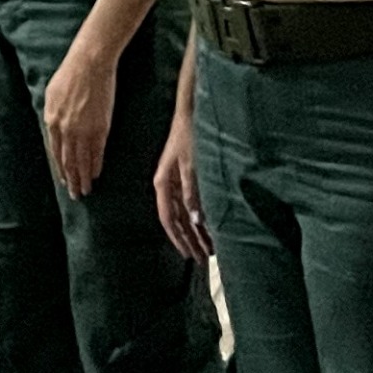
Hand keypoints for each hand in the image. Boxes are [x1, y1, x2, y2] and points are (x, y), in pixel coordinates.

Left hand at [42, 34, 119, 198]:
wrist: (90, 64)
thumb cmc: (70, 74)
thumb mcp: (51, 95)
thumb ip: (52, 115)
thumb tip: (54, 129)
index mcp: (51, 121)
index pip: (55, 152)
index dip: (60, 168)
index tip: (64, 180)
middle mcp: (65, 130)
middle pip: (67, 161)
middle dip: (71, 180)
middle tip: (75, 195)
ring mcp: (82, 131)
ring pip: (82, 161)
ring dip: (84, 178)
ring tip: (86, 190)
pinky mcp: (100, 129)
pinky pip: (97, 153)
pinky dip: (96, 165)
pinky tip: (96, 174)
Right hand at [155, 105, 209, 262]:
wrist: (191, 113)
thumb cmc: (189, 136)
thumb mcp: (191, 166)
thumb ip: (193, 193)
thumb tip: (195, 220)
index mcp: (163, 184)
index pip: (168, 218)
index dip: (178, 238)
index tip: (188, 255)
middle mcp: (168, 186)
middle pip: (177, 220)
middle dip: (189, 240)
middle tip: (202, 259)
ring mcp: (177, 182)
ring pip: (185, 214)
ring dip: (196, 232)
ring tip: (208, 249)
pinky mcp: (186, 178)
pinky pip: (192, 204)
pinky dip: (200, 218)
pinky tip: (209, 227)